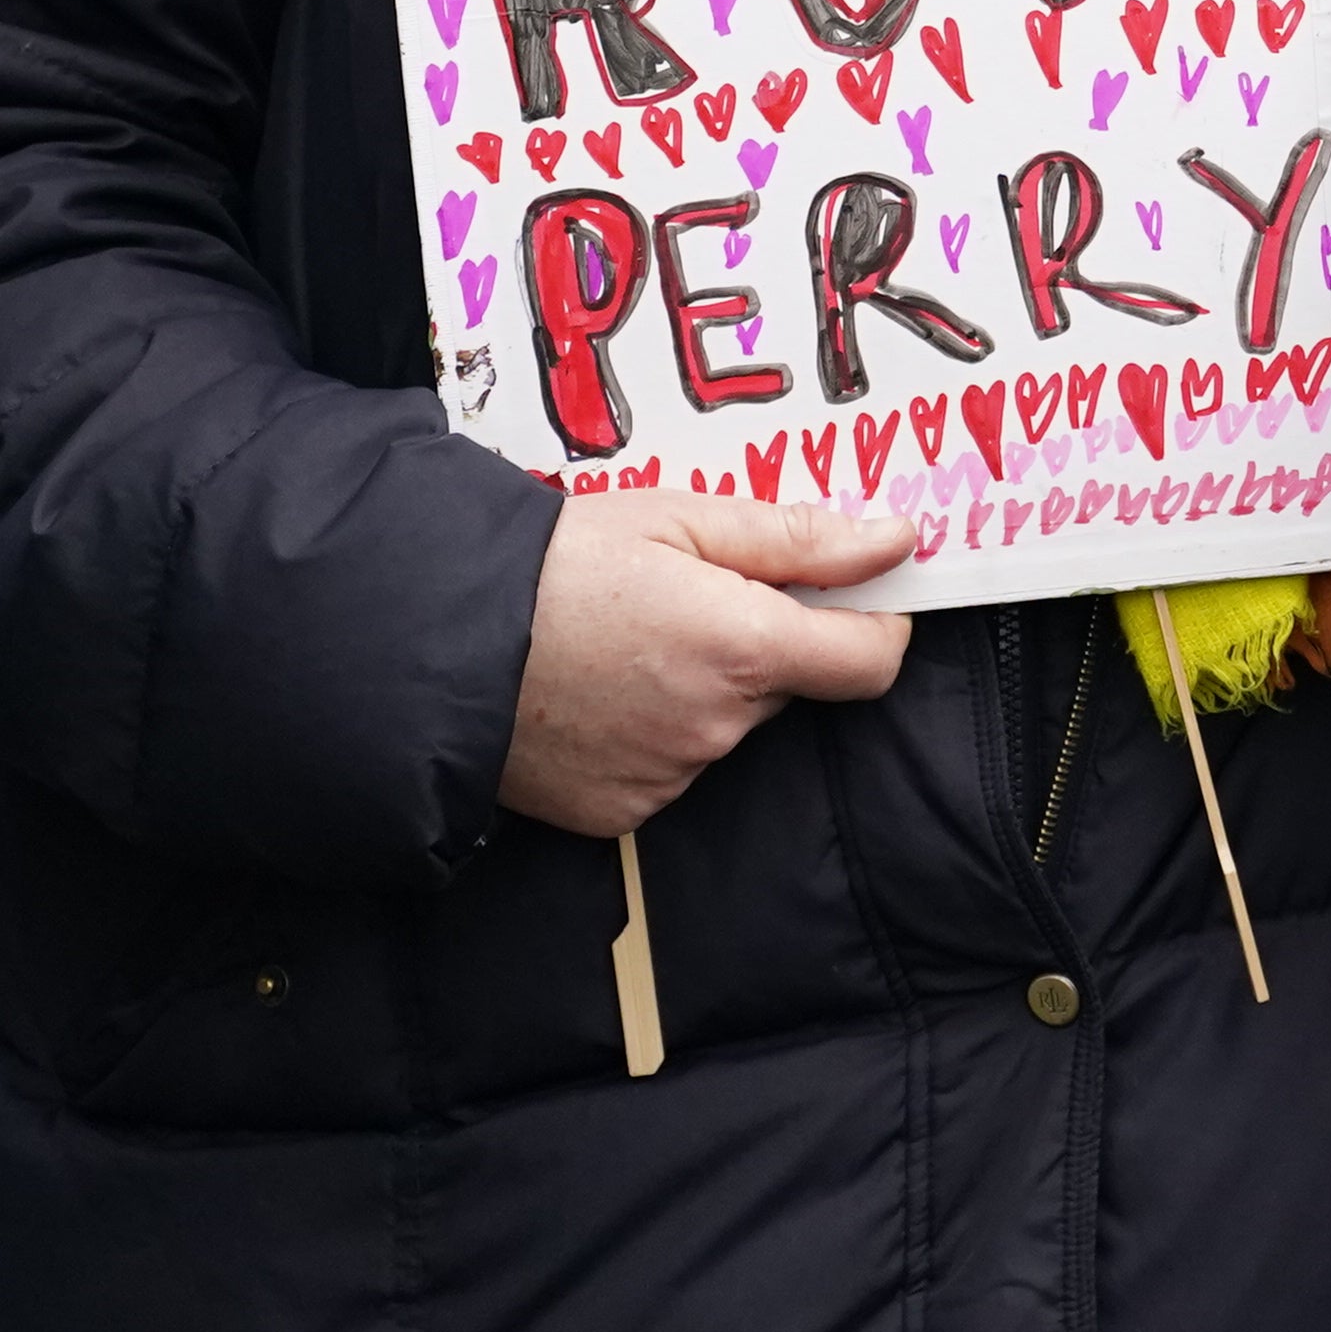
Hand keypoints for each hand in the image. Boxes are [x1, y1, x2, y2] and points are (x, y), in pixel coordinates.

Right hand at [497, 497, 916, 835]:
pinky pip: (669, 767)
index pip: (870, 663)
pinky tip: (598, 692)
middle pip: (785, 688)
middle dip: (757, 645)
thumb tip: (895, 540)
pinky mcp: (622, 812)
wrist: (435, 638)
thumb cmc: (557, 563)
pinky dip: (650, 732)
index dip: (877, 626)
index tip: (859, 598)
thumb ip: (800, 539)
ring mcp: (669, 777)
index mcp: (745, 648)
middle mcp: (718, 727)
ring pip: (723, 727)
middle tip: (685, 596)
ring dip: (699, 689)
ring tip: (624, 642)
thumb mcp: (681, 519)